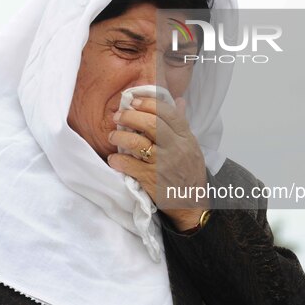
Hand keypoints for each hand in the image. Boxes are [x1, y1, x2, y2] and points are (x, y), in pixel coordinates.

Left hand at [107, 97, 208, 231]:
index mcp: (185, 138)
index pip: (168, 113)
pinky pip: (129, 165)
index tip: (134, 101)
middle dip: (130, 116)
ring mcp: (163, 164)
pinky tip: (113, 159)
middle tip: (118, 115)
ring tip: (112, 135)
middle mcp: (175, 148)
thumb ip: (182, 124)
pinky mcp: (151, 179)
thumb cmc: (190, 173)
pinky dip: (118, 160)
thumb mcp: (192, 146)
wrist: (192, 204)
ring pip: (137, 143)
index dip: (149, 104)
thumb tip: (178, 101)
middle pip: (151, 124)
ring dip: (120, 136)